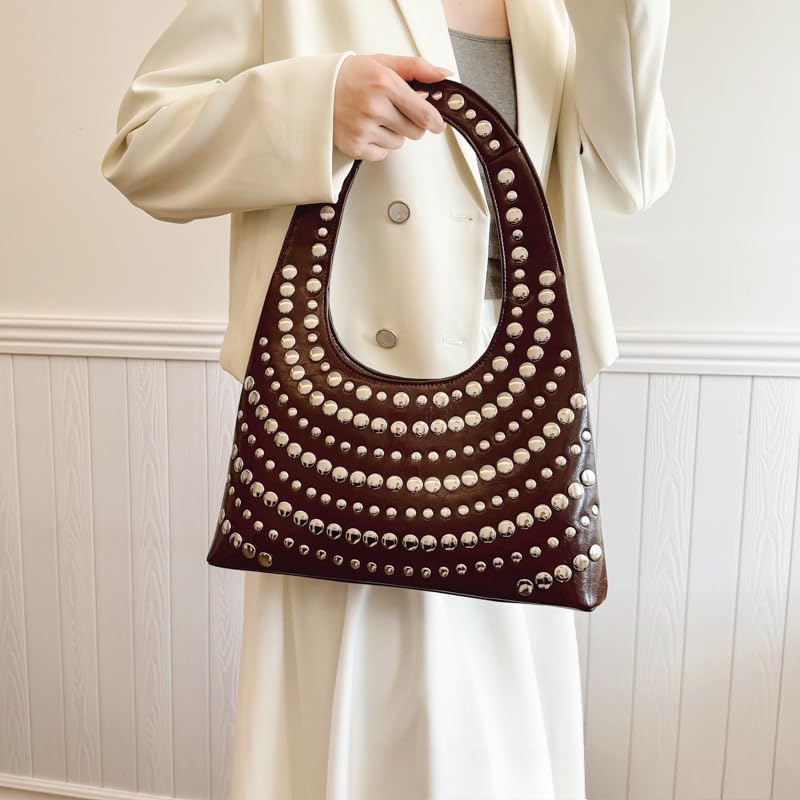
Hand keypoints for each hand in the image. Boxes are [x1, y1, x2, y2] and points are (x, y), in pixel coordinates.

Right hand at [333, 53, 452, 161]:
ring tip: (376, 118)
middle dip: (411, 124)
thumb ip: (417, 68)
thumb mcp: (384, 63)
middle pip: (415, 132)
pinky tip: (367, 129)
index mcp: (385, 84)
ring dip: (393, 134)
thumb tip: (444, 76)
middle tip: (396, 112)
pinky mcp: (354, 146)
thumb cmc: (351, 76)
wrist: (316, 90)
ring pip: (398, 143)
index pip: (424, 113)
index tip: (437, 124)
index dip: (435, 121)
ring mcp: (363, 129)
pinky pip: (382, 154)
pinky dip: (379, 145)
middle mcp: (374, 108)